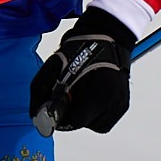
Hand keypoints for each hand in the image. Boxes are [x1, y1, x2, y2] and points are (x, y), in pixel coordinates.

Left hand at [30, 8, 133, 135]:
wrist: (106, 35)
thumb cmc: (80, 49)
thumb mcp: (51, 69)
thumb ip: (40, 95)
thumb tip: (36, 117)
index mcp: (96, 94)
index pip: (75, 122)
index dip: (62, 118)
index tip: (57, 108)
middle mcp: (111, 101)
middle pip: (84, 124)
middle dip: (73, 114)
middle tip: (69, 97)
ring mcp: (119, 103)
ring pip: (96, 124)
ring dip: (85, 115)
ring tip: (81, 95)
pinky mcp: (123, 103)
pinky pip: (105, 119)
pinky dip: (96, 113)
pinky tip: (91, 98)